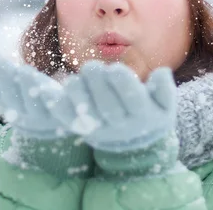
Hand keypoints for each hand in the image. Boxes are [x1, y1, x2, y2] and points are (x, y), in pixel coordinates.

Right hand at [0, 51, 64, 139]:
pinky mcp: (62, 117)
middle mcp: (23, 118)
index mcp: (11, 108)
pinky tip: (46, 88)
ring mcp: (43, 120)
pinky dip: (50, 100)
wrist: (69, 118)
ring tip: (23, 70)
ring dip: (27, 87)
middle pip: (11, 100)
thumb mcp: (20, 83)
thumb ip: (4, 70)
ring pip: (33, 106)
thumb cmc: (40, 97)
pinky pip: (57, 111)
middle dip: (4, 81)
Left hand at [42, 60, 176, 151]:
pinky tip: (48, 95)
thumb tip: (163, 72)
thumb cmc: (150, 114)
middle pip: (108, 107)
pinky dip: (59, 109)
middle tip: (89, 67)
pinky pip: (68, 121)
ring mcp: (100, 130)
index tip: (115, 69)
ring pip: (87, 116)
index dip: (123, 85)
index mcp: (142, 116)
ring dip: (78, 99)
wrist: (135, 146)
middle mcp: (120, 126)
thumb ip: (164, 89)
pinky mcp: (82, 130)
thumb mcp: (164, 105)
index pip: (132, 99)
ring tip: (72, 81)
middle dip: (98, 87)